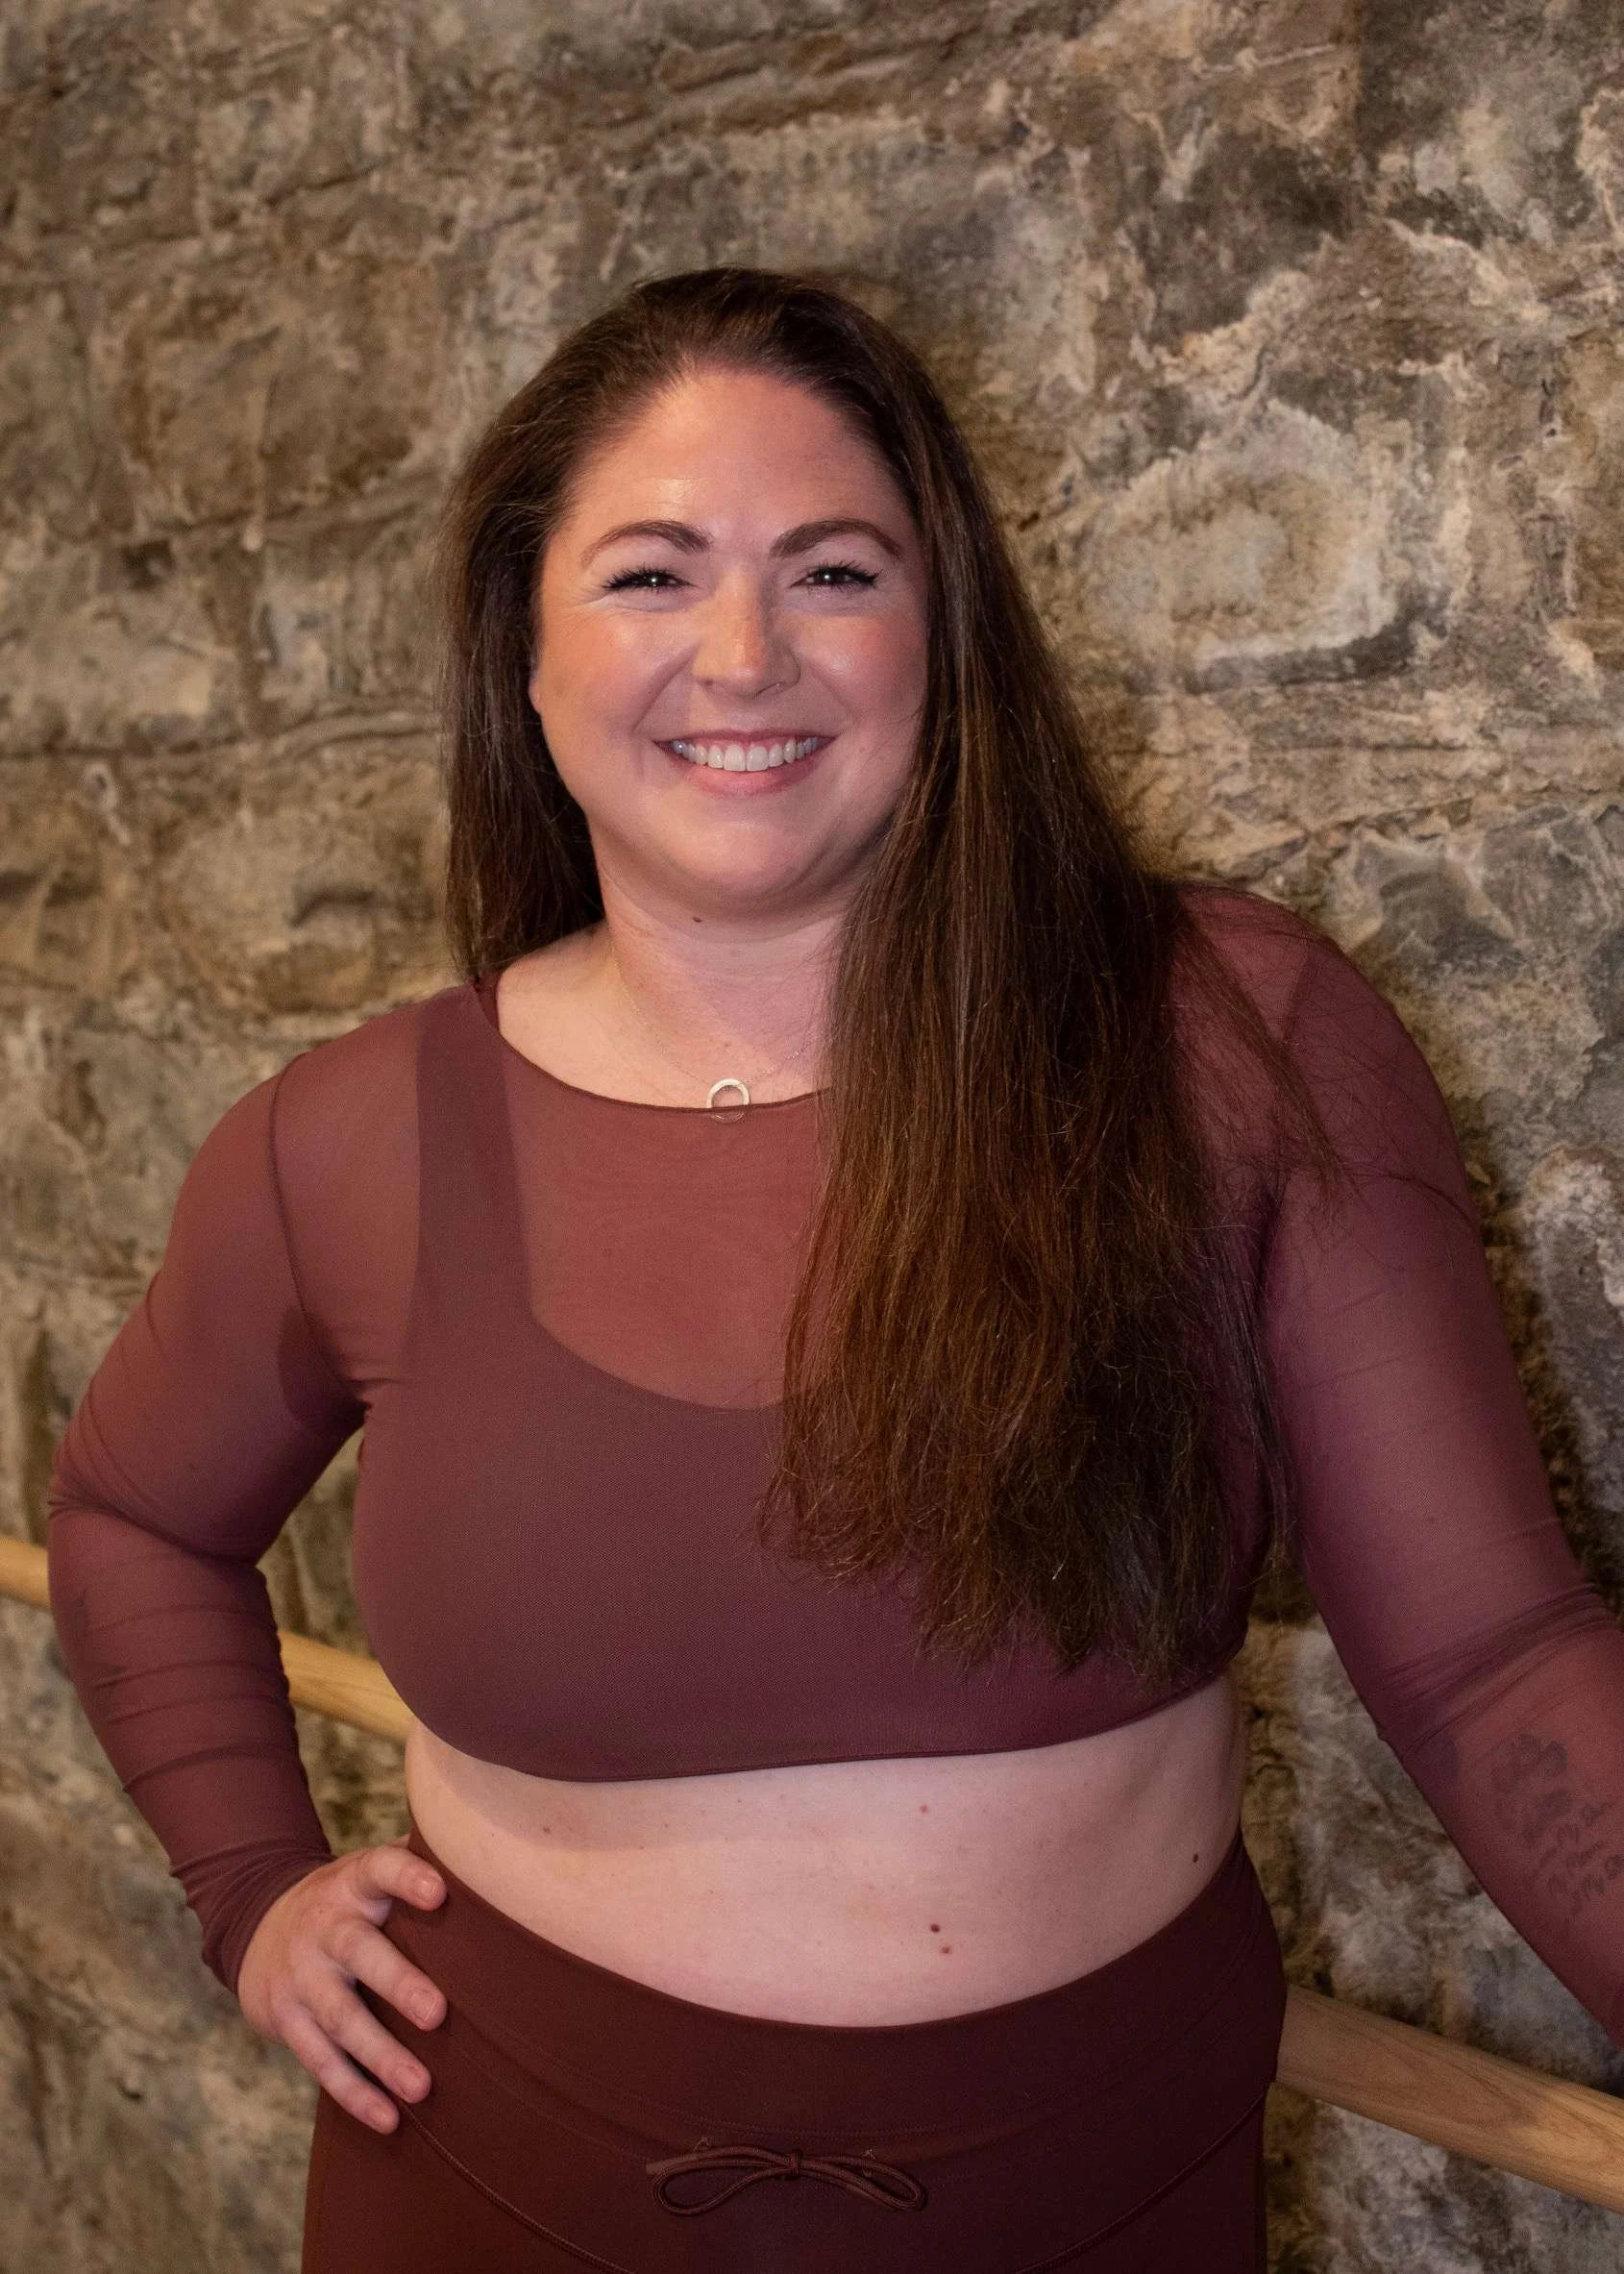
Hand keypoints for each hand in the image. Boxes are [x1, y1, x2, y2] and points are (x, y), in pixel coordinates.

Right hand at [236, 1835, 447, 2131]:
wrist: (257, 1924)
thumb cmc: (349, 1901)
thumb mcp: (370, 1871)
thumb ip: (419, 1864)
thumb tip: (500, 1851)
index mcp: (354, 1883)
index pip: (380, 1869)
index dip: (407, 1876)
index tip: (440, 1891)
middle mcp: (324, 1926)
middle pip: (360, 1952)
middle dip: (398, 1983)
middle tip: (438, 2014)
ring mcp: (301, 1975)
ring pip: (341, 2017)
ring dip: (381, 2056)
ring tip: (422, 2088)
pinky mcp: (285, 2020)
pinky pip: (320, 2061)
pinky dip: (355, 2093)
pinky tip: (389, 2119)